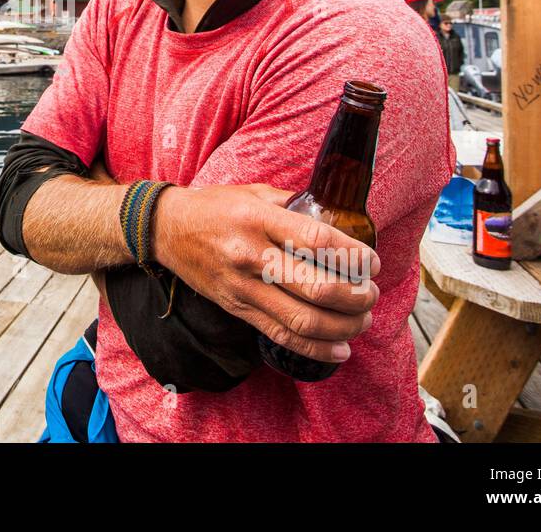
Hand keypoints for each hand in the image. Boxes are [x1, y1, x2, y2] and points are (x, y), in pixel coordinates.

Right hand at [153, 183, 380, 364]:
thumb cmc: (216, 207)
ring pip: (302, 320)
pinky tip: (340, 348)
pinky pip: (281, 336)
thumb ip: (295, 206)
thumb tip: (337, 219)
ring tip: (362, 320)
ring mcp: (243, 287)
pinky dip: (316, 348)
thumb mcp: (256, 192)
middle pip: (315, 287)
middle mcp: (252, 256)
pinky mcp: (237, 308)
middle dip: (355, 297)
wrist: (167, 229)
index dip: (353, 256)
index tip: (373, 262)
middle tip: (372, 294)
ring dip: (342, 326)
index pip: (316, 241)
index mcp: (259, 219)